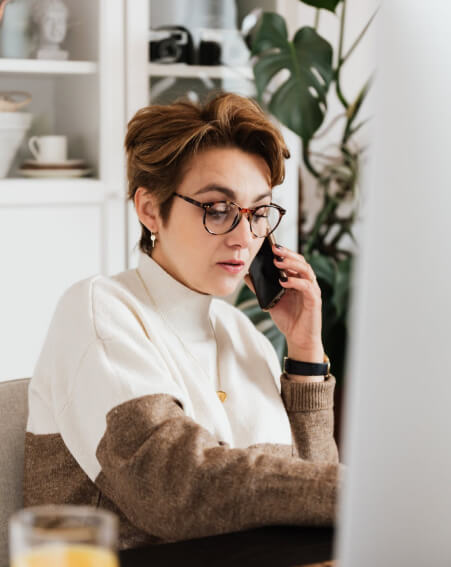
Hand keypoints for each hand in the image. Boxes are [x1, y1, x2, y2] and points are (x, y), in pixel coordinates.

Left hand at [245, 243, 323, 361]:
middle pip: (301, 261)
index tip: (270, 246)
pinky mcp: (315, 300)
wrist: (298, 339)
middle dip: (287, 254)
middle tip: (274, 249)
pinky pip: (307, 287)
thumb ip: (261, 288)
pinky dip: (296, 282)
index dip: (284, 252)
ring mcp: (312, 290)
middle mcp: (307, 282)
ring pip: (306, 270)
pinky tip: (284, 281)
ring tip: (278, 262)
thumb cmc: (288, 319)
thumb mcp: (271, 300)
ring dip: (292, 264)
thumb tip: (247, 275)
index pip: (293, 261)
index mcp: (297, 280)